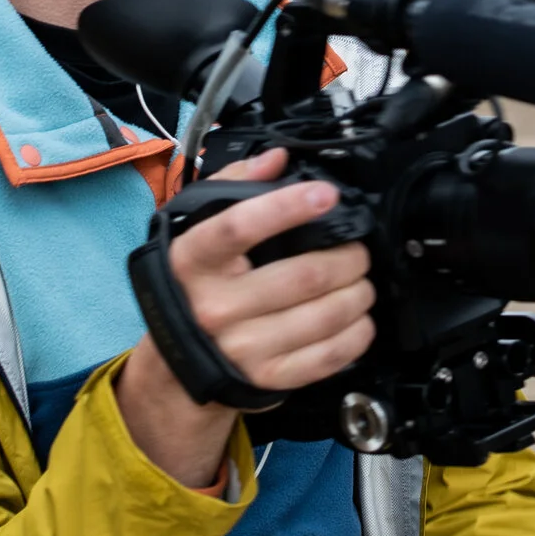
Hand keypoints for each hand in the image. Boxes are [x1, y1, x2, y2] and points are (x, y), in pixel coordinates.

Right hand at [116, 148, 376, 487]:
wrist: (174, 369)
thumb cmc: (196, 287)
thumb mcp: (197, 231)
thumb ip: (235, 186)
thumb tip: (277, 158)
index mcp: (194, 262)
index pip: (238, 228)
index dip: (288, 208)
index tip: (326, 195)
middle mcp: (215, 306)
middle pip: (305, 275)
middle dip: (349, 257)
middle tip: (358, 251)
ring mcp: (242, 347)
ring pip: (326, 314)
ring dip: (359, 293)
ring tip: (360, 282)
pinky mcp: (267, 378)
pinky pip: (329, 355)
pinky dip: (357, 333)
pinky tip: (358, 318)